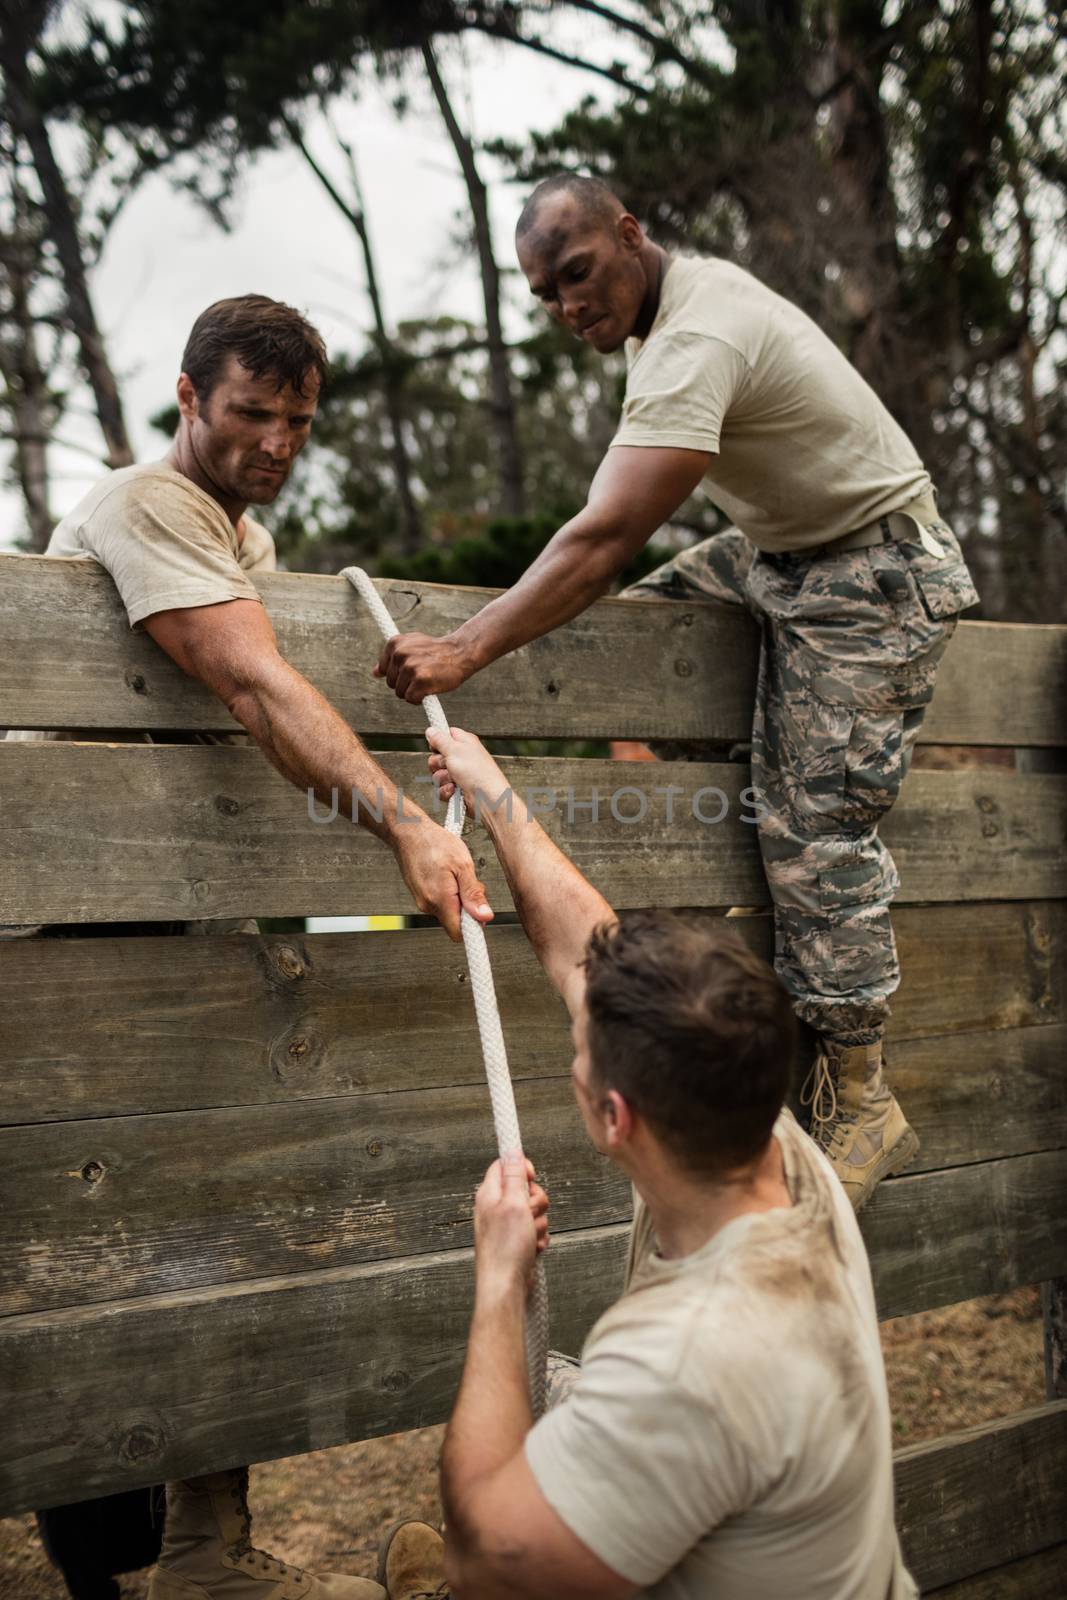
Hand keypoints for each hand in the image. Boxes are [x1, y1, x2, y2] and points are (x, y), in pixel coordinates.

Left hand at [374, 632, 473, 702]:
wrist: (460, 652)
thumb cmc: (436, 652)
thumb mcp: (412, 647)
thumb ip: (392, 658)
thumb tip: (375, 673)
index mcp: (394, 643)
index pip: (384, 670)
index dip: (399, 674)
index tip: (413, 670)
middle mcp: (399, 654)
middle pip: (391, 683)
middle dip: (406, 684)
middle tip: (423, 675)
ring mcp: (409, 667)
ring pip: (400, 692)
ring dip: (413, 691)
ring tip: (428, 680)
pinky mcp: (420, 681)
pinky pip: (411, 699)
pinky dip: (419, 699)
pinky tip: (430, 689)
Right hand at [394, 819, 491, 940]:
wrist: (408, 831)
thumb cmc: (433, 842)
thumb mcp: (463, 864)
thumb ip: (473, 894)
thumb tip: (484, 916)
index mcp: (439, 900)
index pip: (458, 933)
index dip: (473, 926)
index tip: (480, 914)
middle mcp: (427, 905)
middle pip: (455, 920)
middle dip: (467, 905)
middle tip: (468, 882)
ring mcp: (421, 900)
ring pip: (448, 910)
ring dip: (457, 896)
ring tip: (455, 874)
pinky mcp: (419, 895)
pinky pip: (439, 901)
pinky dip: (448, 891)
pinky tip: (446, 874)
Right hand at [426, 725, 508, 812]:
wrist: (487, 798)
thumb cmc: (477, 772)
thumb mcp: (455, 749)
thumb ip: (440, 739)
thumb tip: (430, 729)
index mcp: (464, 743)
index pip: (445, 736)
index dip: (437, 741)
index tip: (437, 747)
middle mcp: (461, 757)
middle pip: (436, 757)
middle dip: (438, 764)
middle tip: (448, 765)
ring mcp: (458, 774)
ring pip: (436, 774)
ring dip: (442, 779)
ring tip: (455, 780)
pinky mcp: (456, 789)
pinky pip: (440, 789)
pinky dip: (446, 791)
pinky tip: (455, 790)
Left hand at [474, 1155, 549, 1296]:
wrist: (506, 1286)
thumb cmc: (505, 1249)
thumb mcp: (513, 1203)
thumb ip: (514, 1175)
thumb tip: (512, 1149)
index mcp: (490, 1193)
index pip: (505, 1165)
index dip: (521, 1168)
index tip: (531, 1177)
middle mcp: (496, 1207)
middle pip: (525, 1188)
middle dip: (536, 1202)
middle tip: (529, 1214)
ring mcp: (507, 1224)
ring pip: (534, 1210)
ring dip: (539, 1223)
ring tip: (529, 1235)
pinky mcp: (517, 1239)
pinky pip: (536, 1229)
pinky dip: (539, 1238)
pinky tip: (532, 1247)